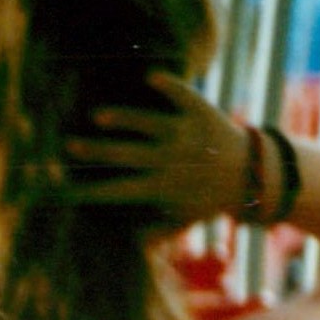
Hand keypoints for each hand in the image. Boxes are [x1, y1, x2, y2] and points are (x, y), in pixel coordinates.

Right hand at [62, 72, 254, 219]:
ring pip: (149, 124)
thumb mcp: (185, 219)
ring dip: (123, 120)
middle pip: (127, 155)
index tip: (66, 189)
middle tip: (69, 146)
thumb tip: (130, 243)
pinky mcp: (202, 113)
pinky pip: (184, 97)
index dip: (91, 190)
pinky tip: (149, 76)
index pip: (120, 190)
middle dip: (96, 151)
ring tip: (97, 116)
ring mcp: (186, 134)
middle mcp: (172, 159)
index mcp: (163, 187)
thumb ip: (158, 231)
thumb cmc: (211, 200)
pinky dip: (169, 86)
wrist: (253, 174)